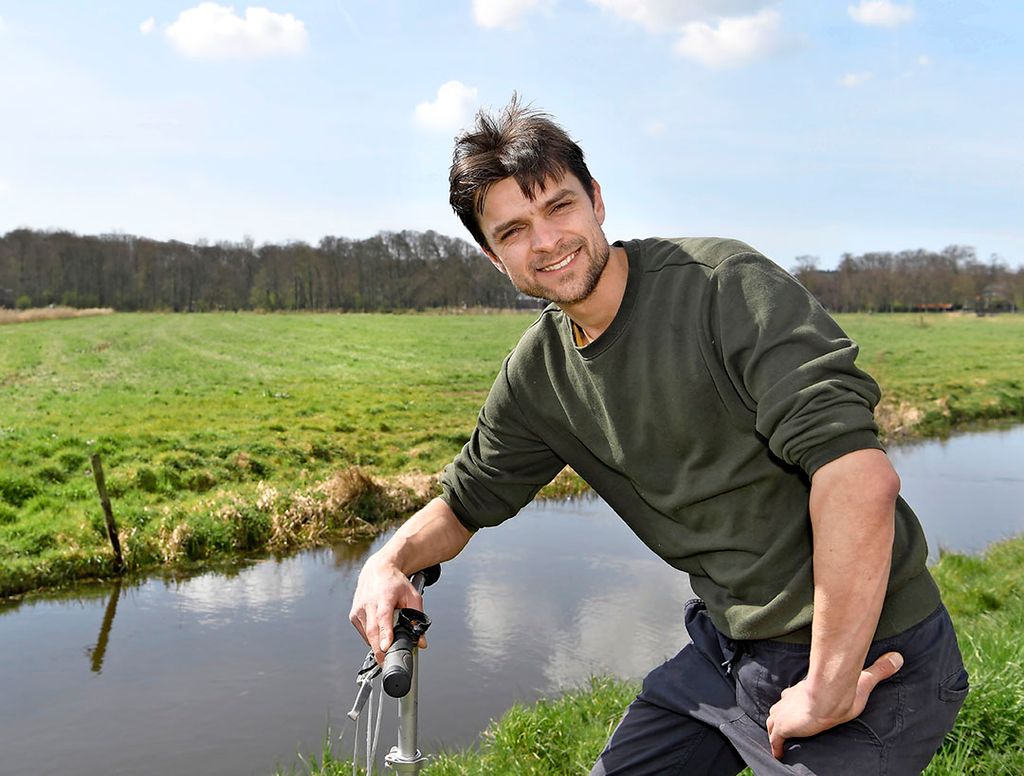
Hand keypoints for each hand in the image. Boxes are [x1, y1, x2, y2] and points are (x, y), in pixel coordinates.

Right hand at [348, 557, 425, 663]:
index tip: (386, 647)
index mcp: (384, 597)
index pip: (383, 617)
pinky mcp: (353, 615)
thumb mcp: (413, 596)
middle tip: (388, 662)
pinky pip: (363, 633)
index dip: (385, 633)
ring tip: (387, 638)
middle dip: (379, 650)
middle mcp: (368, 603)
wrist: (377, 570)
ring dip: (377, 643)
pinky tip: (379, 629)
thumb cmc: (396, 583)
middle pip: (372, 631)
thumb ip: (418, 618)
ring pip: (367, 635)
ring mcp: (359, 610)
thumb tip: (421, 642)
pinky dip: (372, 636)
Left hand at [766, 651, 903, 758]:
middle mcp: (791, 700)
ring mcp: (785, 713)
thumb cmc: (843, 689)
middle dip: (782, 714)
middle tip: (787, 723)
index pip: (793, 694)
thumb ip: (878, 669)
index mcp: (804, 690)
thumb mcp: (863, 679)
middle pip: (781, 707)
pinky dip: (776, 746)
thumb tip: (898, 658)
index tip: (796, 704)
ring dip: (777, 728)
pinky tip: (779, 754)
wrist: (828, 698)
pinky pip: (775, 740)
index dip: (793, 700)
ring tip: (780, 738)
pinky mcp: (783, 727)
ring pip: (774, 721)